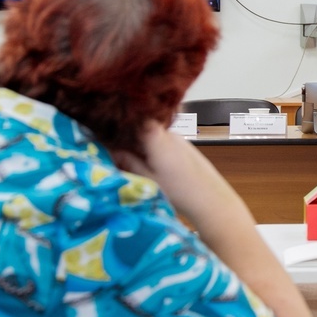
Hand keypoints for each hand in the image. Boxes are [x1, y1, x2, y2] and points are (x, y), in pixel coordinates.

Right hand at [113, 122, 250, 233]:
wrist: (212, 200)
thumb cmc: (178, 191)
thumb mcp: (147, 179)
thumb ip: (128, 161)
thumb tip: (110, 149)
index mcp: (157, 138)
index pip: (135, 117)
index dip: (119, 120)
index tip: (104, 128)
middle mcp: (169, 133)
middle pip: (143, 125)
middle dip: (127, 134)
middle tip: (112, 148)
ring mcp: (179, 138)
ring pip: (153, 134)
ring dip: (140, 142)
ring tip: (128, 156)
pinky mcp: (185, 146)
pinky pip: (163, 141)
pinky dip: (153, 147)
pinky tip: (148, 161)